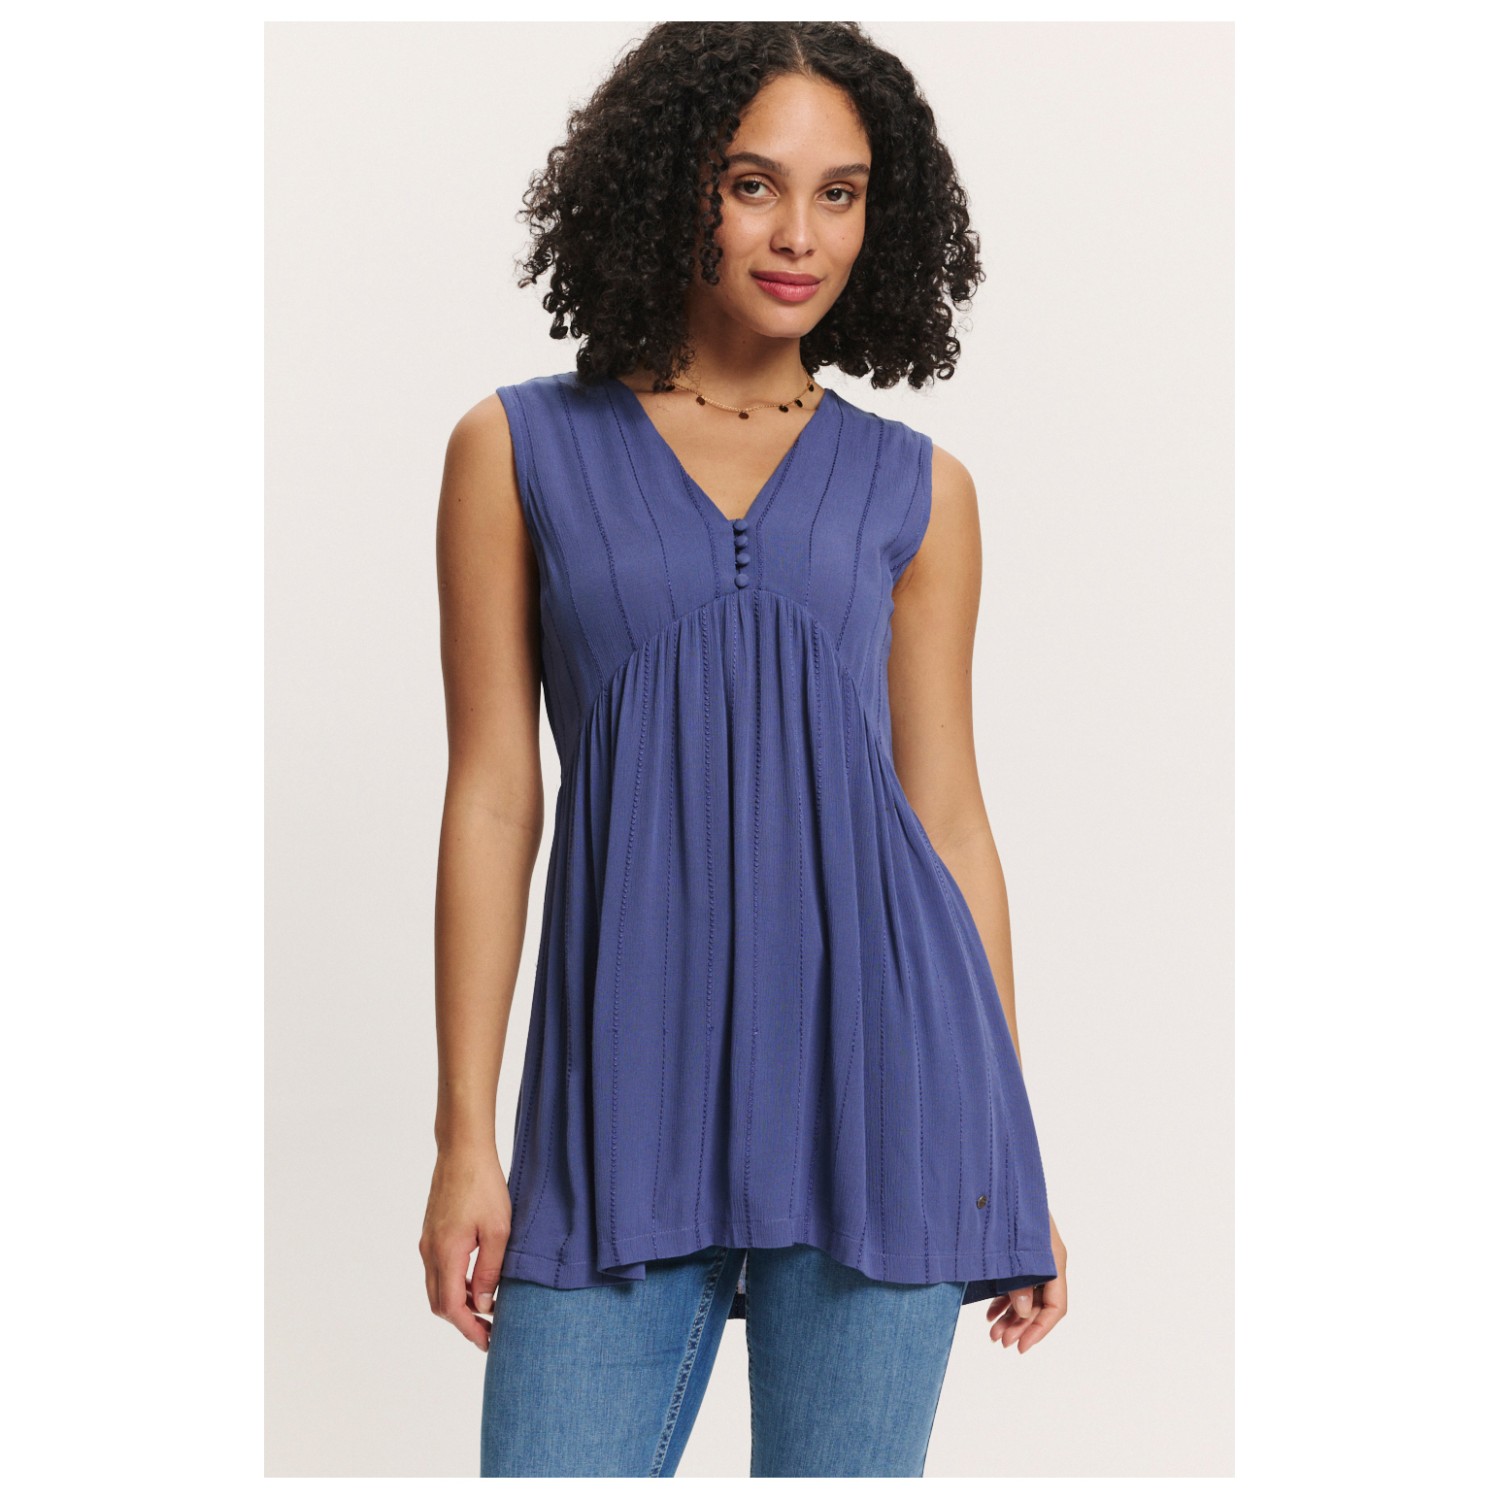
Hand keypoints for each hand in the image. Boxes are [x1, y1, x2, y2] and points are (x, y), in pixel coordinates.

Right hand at [419, 1144, 511, 1351]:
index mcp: (446, 1253)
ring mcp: (427, 1242)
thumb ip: (490, 1270)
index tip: (488, 1342)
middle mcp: (430, 1251)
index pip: (452, 1307)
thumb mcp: (498, 1231)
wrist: (462, 1151)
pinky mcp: (431, 1233)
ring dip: (458, 1304)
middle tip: (490, 1332)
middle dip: (463, 1322)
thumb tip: (484, 1305)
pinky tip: (476, 1281)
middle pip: (440, 1303)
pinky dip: (454, 1285)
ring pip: (437, 1288)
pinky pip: (437, 1271)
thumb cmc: (484, 1186)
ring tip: (486, 1310)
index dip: (469, 1329)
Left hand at [986, 1213, 1066, 1352]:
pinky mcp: (1018, 1251)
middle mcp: (1046, 1260)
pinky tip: (989, 1313)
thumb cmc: (1008, 1204)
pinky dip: (1003, 1300)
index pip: (1056, 1306)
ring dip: (1011, 1317)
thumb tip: (1021, 1310)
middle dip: (1020, 1326)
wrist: (997, 1174)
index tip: (1021, 1347)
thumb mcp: (1015, 1243)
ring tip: (992, 1332)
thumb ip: (1018, 1278)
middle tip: (998, 1341)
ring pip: (1026, 1296)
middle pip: (1039, 1304)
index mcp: (1053, 1259)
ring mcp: (1032, 1256)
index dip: (1039, 1330)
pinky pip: (1015, 1283)